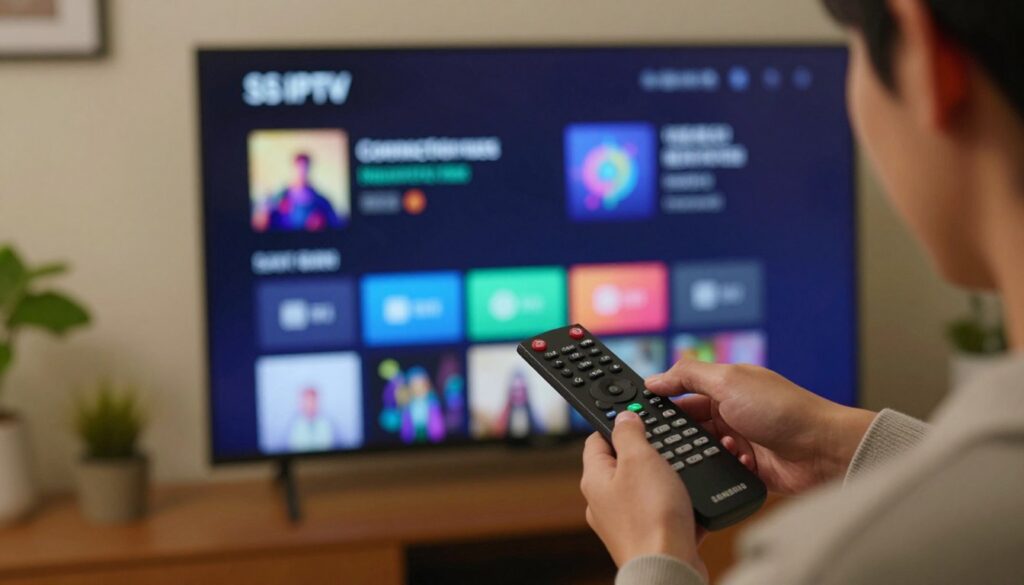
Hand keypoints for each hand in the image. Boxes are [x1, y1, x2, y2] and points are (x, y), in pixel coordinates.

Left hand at [581, 411, 708, 579]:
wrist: (669, 568)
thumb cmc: (651, 517)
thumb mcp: (640, 459)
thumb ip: (629, 433)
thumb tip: (622, 417)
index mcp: (595, 479)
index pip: (596, 440)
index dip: (615, 424)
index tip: (634, 416)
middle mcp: (605, 502)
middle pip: (622, 465)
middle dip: (646, 451)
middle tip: (664, 442)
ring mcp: (626, 522)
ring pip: (646, 489)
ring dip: (666, 478)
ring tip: (682, 471)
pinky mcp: (649, 537)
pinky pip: (663, 512)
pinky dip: (678, 504)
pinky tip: (692, 499)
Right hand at [646, 361, 875, 494]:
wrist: (824, 451)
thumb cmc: (785, 410)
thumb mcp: (729, 381)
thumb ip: (688, 376)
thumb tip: (655, 378)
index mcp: (726, 386)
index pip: (683, 392)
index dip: (663, 401)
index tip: (641, 411)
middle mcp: (732, 412)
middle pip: (690, 425)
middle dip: (681, 432)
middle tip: (666, 439)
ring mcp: (741, 441)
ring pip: (703, 450)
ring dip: (704, 451)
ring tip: (712, 449)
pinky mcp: (749, 468)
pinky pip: (721, 471)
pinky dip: (722, 468)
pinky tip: (734, 461)